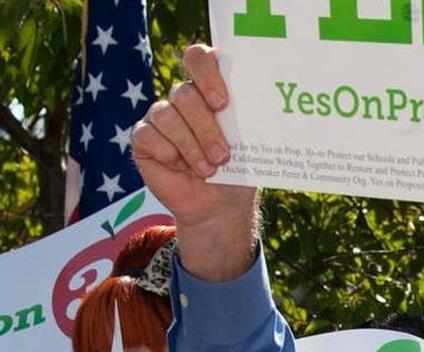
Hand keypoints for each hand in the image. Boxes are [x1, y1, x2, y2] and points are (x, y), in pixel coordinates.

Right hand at [130, 44, 257, 281]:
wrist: (221, 205)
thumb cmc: (239, 170)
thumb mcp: (250, 146)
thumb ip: (247, 121)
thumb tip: (262, 105)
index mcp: (210, 89)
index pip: (199, 58)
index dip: (207, 74)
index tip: (223, 103)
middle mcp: (183, 98)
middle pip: (185, 93)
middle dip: (206, 127)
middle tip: (224, 154)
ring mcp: (161, 116)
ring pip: (167, 115)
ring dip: (192, 146)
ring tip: (210, 168)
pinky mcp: (144, 138)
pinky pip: (150, 136)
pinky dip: (170, 154)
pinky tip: (182, 168)